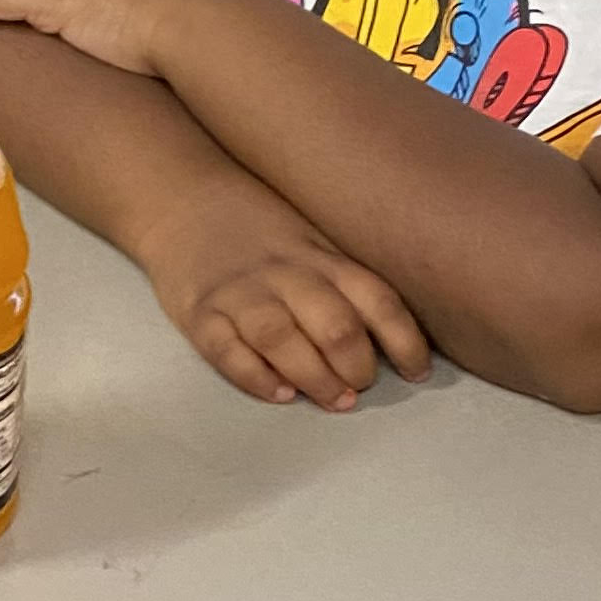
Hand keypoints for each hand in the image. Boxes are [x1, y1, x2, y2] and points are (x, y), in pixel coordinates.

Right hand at [143, 183, 431, 415]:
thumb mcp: (314, 240)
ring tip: (333, 400)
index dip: (404, 340)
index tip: (416, 372)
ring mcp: (240, 292)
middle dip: (356, 367)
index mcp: (322, 256)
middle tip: (359, 389)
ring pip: (281, 339)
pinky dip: (256, 377)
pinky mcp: (199, 312)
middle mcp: (284, 273)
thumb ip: (344, 282)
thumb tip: (389, 340)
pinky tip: (281, 394)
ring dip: (314, 377)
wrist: (184, 199)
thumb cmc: (261, 231)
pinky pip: (228, 350)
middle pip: (333, 324)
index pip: (376, 299)